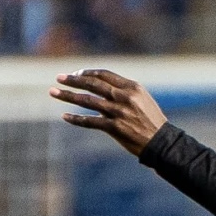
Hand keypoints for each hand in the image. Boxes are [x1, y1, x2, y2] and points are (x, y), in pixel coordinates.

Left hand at [50, 69, 167, 156]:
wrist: (161, 142)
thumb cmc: (152, 121)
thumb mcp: (142, 99)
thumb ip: (123, 91)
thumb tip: (101, 85)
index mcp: (132, 87)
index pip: (104, 74)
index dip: (87, 73)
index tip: (76, 73)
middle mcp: (124, 97)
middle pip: (93, 84)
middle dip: (73, 80)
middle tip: (58, 78)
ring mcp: (118, 112)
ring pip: (87, 100)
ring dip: (67, 96)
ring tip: (53, 92)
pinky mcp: (115, 127)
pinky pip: (90, 121)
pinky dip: (76, 119)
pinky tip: (65, 116)